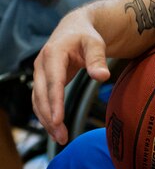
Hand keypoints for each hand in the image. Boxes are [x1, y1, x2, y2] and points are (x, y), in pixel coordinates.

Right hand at [32, 9, 110, 144]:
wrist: (75, 29)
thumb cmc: (87, 37)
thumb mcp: (95, 44)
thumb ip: (98, 60)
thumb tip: (102, 76)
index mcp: (53, 54)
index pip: (53, 83)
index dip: (55, 103)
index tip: (57, 121)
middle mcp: (42, 65)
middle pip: (42, 95)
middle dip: (49, 118)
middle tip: (62, 137)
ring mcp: (40, 73)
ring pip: (38, 101)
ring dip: (46, 120)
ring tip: (60, 139)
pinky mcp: (44, 81)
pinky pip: (41, 101)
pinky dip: (46, 116)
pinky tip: (55, 130)